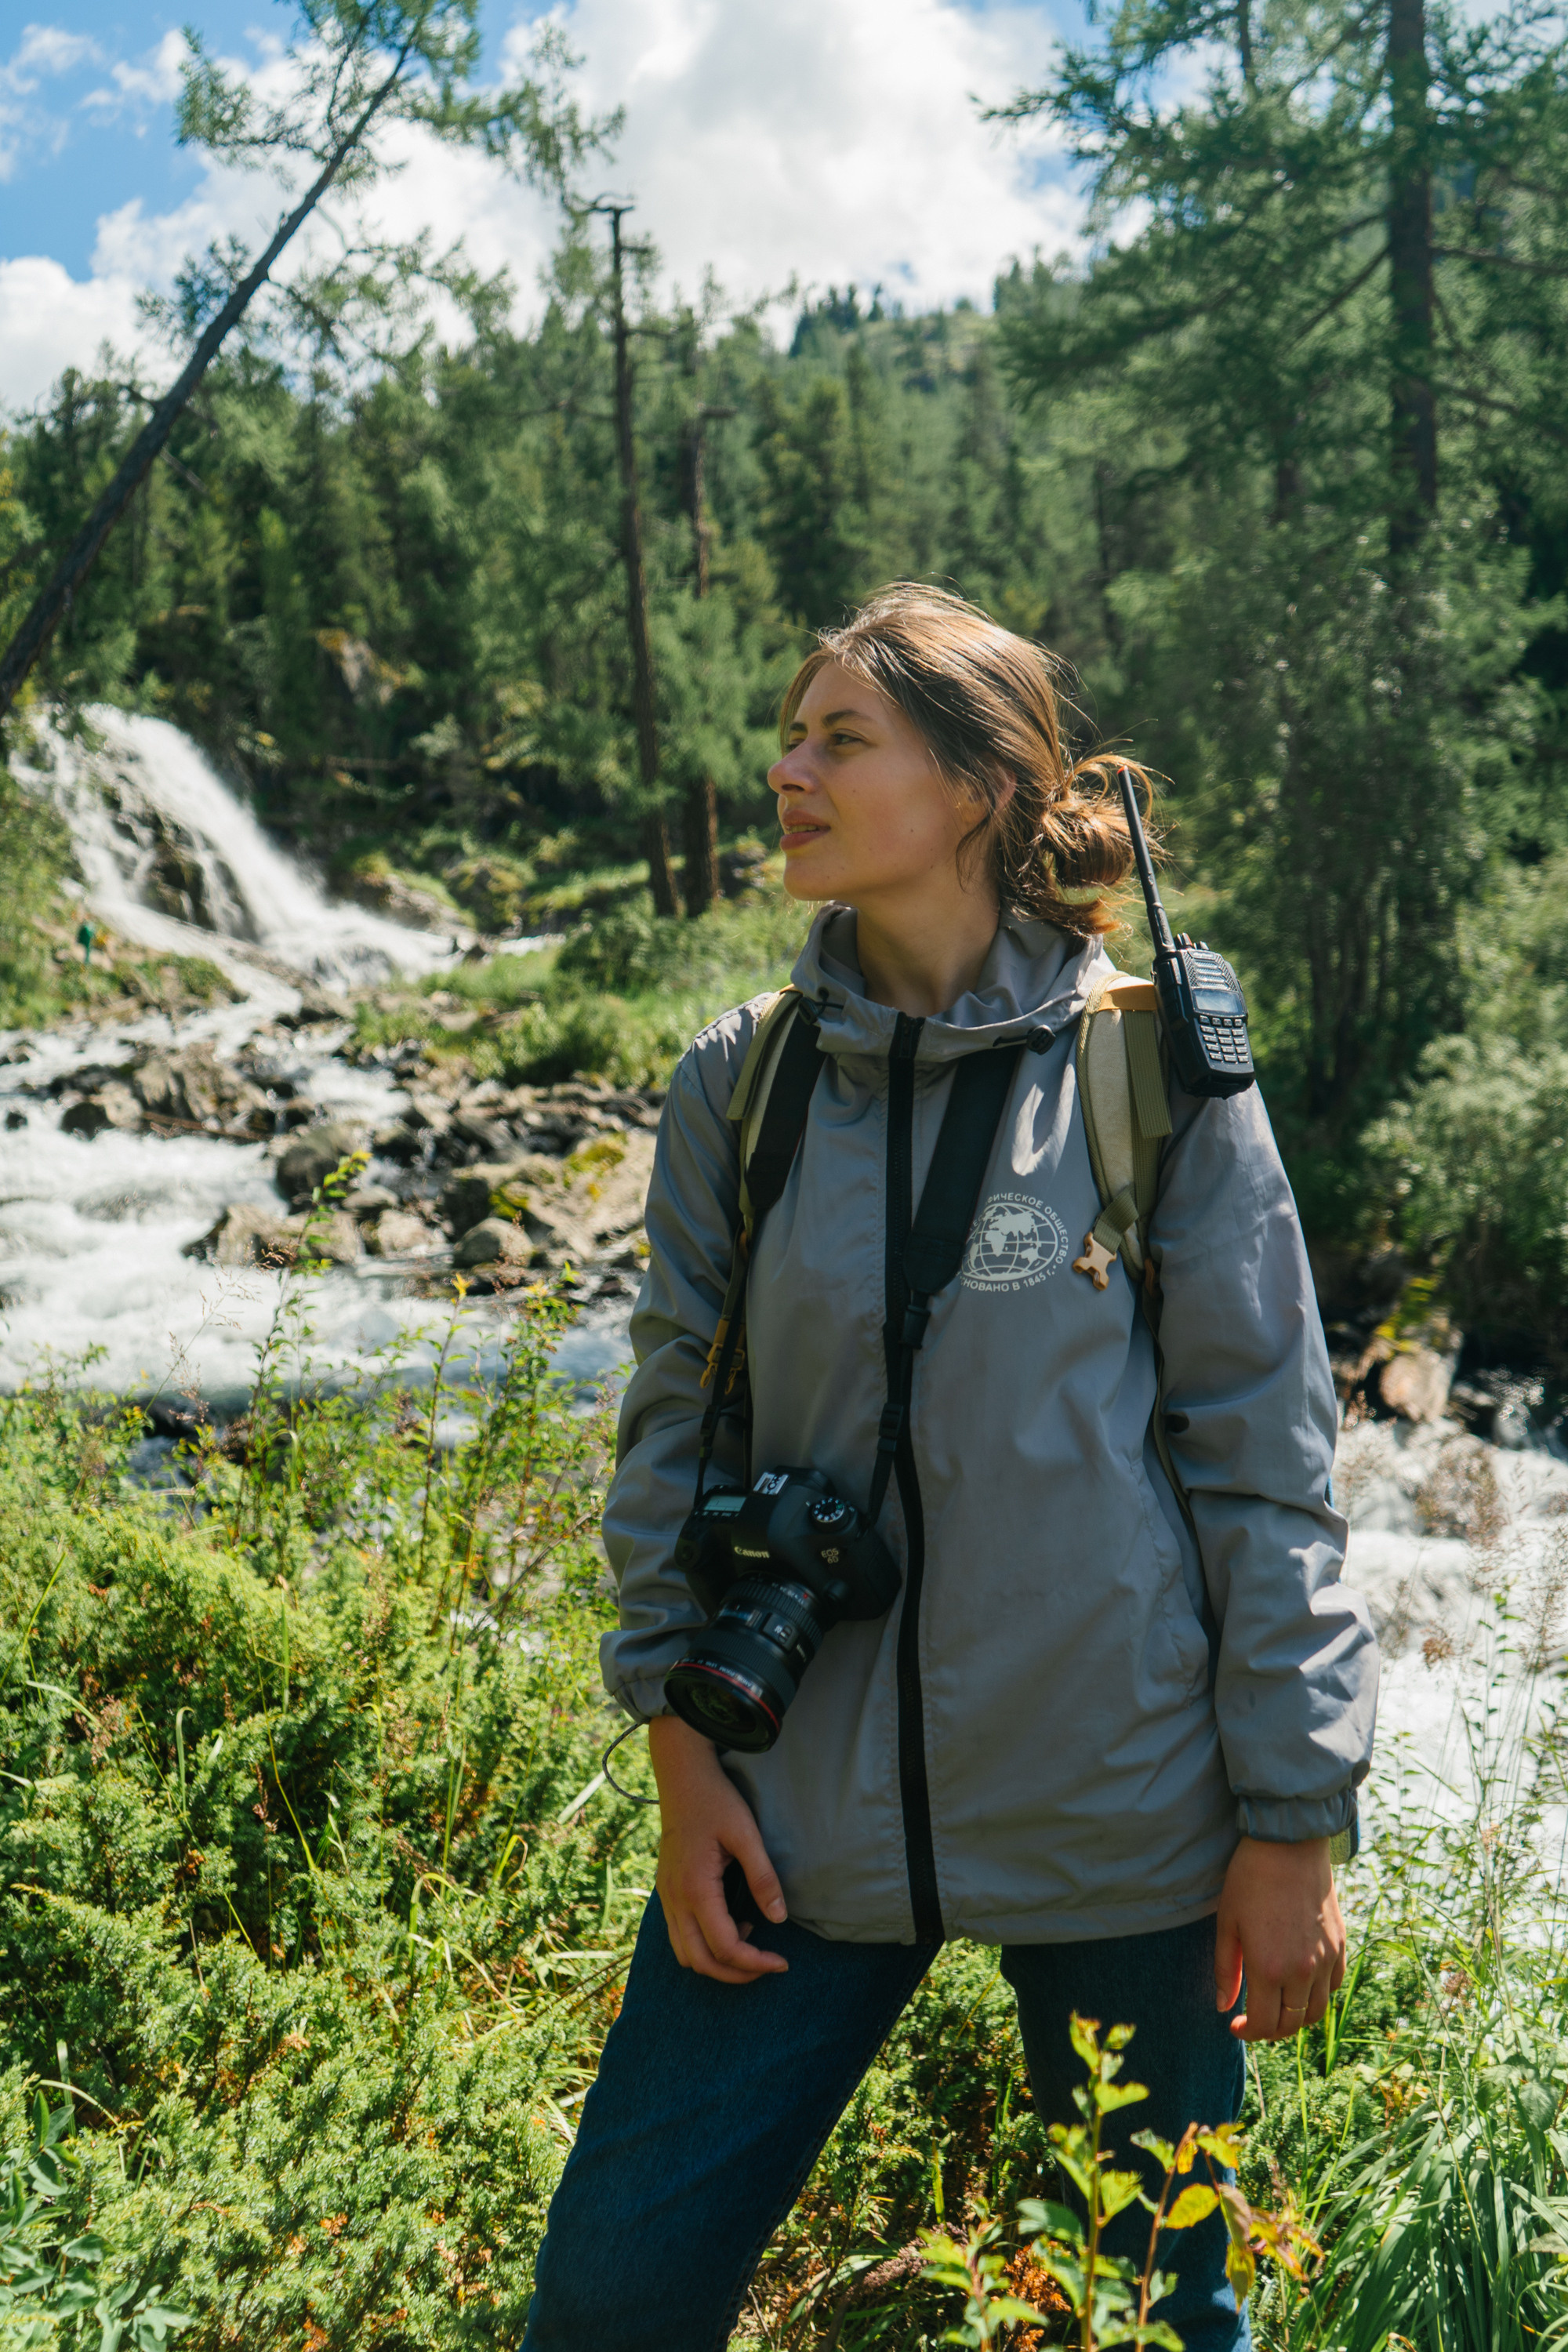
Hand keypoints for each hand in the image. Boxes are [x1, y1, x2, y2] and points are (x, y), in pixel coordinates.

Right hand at [648, 1715, 788, 1984]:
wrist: (682, 1776)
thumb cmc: (716, 1800)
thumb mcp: (746, 1834)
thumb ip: (763, 1877)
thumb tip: (779, 1918)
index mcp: (696, 1887)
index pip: (725, 1947)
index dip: (755, 1963)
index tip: (782, 1962)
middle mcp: (675, 1899)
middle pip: (700, 1962)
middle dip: (736, 1973)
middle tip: (768, 1965)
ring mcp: (666, 1896)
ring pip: (685, 1954)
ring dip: (717, 1961)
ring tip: (750, 1941)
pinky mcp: (666, 1891)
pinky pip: (679, 1936)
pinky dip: (703, 1944)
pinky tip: (730, 1921)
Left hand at [1214, 1834, 1345, 2041]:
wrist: (1289, 1844)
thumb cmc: (1250, 1879)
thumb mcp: (1227, 1923)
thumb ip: (1225, 1970)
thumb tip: (1224, 2007)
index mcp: (1269, 1968)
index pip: (1265, 2024)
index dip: (1248, 2032)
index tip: (1235, 2024)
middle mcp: (1302, 1971)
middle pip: (1292, 2023)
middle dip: (1270, 2029)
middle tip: (1254, 2018)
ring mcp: (1326, 1959)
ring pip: (1317, 2010)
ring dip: (1295, 2016)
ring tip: (1276, 2005)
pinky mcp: (1340, 1945)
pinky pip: (1334, 1985)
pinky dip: (1318, 1994)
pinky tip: (1300, 1983)